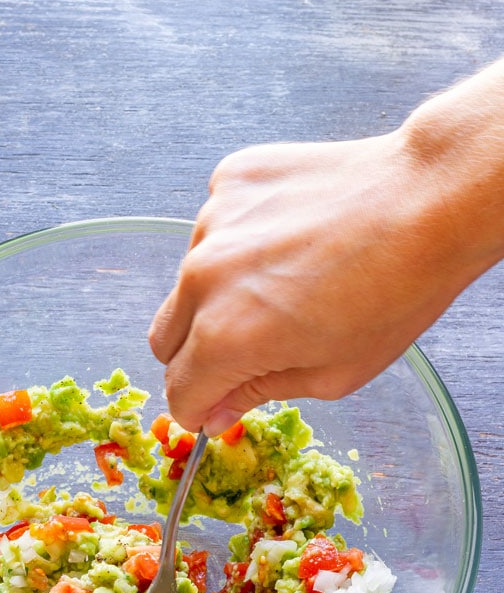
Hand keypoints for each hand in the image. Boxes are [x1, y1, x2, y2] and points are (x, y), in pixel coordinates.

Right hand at [148, 128, 489, 434]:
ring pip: (188, 282)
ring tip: (283, 282)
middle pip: (164, 340)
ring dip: (217, 295)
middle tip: (249, 350)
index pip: (179, 394)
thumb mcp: (331, 374)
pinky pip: (214, 228)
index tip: (218, 405)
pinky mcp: (230, 181)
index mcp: (225, 338)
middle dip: (196, 357)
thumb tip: (215, 412)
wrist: (428, 200)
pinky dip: (238, 242)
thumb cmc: (394, 293)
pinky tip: (288, 239)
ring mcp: (212, 222)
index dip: (200, 409)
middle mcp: (203, 279)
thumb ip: (256, 393)